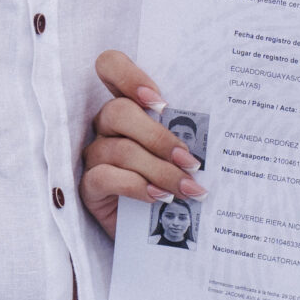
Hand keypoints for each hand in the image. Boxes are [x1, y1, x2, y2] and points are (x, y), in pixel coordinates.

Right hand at [79, 49, 206, 238]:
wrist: (154, 232)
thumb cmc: (170, 183)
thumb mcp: (178, 155)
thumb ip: (183, 136)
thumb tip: (211, 133)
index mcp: (128, 107)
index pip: (110, 67)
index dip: (129, 76)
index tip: (161, 102)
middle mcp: (105, 126)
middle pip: (118, 112)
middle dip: (158, 137)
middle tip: (189, 160)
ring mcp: (94, 155)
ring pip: (120, 150)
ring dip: (159, 170)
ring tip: (187, 188)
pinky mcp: (88, 186)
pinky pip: (105, 177)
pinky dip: (136, 186)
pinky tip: (160, 197)